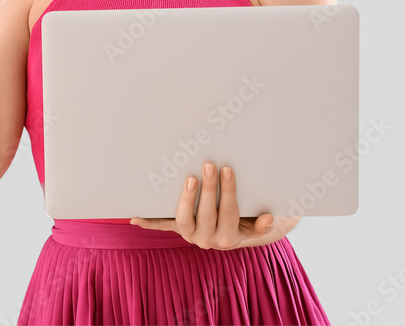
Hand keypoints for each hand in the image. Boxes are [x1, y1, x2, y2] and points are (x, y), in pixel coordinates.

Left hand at [129, 162, 276, 249]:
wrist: (231, 237)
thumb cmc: (245, 223)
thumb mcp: (256, 227)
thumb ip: (261, 225)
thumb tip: (270, 218)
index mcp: (228, 238)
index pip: (229, 211)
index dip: (228, 191)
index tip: (227, 170)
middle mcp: (206, 240)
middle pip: (207, 213)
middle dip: (209, 188)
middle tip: (209, 165)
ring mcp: (189, 234)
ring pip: (183, 219)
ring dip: (186, 199)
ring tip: (190, 178)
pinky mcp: (176, 229)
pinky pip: (162, 226)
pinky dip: (149, 223)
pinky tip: (135, 218)